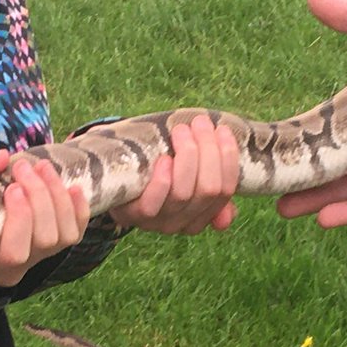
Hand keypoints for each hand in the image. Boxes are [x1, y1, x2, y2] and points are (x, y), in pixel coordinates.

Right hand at [0, 150, 89, 287]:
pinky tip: (72, 186)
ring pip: (63, 237)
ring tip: (41, 167)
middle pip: (43, 240)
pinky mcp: (47, 249)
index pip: (14, 253)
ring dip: (58, 197)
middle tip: (23, 166)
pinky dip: (79, 210)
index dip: (21, 219)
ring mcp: (33, 261)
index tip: (12, 186)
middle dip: (40, 198)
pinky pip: (74, 235)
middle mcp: (12, 270)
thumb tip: (0, 157)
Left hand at [110, 114, 239, 234]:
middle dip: (208, 151)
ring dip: (187, 156)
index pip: (225, 189)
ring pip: (183, 193)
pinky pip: (153, 203)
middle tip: (199, 123)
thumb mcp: (186, 176)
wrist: (118, 180)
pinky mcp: (134, 217)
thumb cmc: (157, 172)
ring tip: (181, 130)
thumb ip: (210, 185)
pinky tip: (164, 159)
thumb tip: (229, 214)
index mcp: (204, 214)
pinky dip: (162, 180)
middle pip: (208, 189)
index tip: (222, 130)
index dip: (228, 158)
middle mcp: (184, 223)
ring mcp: (159, 222)